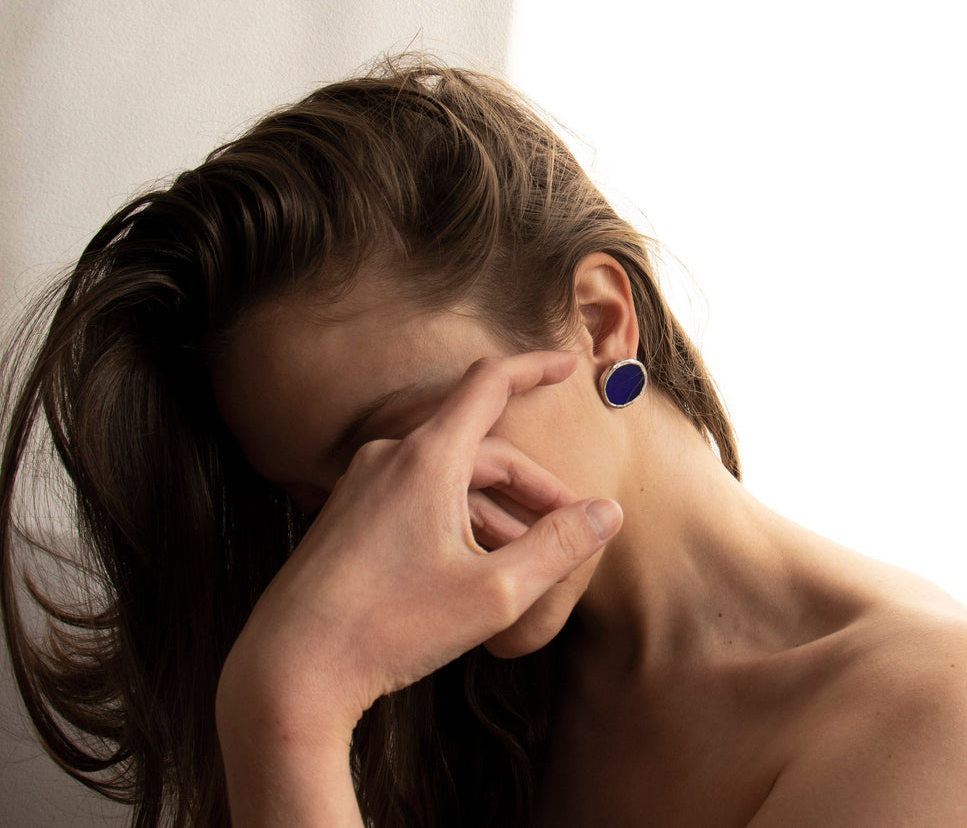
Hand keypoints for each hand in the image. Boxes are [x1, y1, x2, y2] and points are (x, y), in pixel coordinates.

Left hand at [215, 350, 620, 813]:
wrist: (287, 674)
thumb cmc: (389, 631)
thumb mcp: (495, 594)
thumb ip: (558, 547)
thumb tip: (606, 512)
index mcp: (426, 459)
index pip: (490, 384)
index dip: (535, 368)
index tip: (569, 364)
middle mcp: (389, 459)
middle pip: (483, 450)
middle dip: (534, 486)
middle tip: (571, 530)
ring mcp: (362, 487)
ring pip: (452, 480)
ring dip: (498, 510)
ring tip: (531, 561)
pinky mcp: (348, 518)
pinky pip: (419, 499)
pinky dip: (460, 520)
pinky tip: (479, 569)